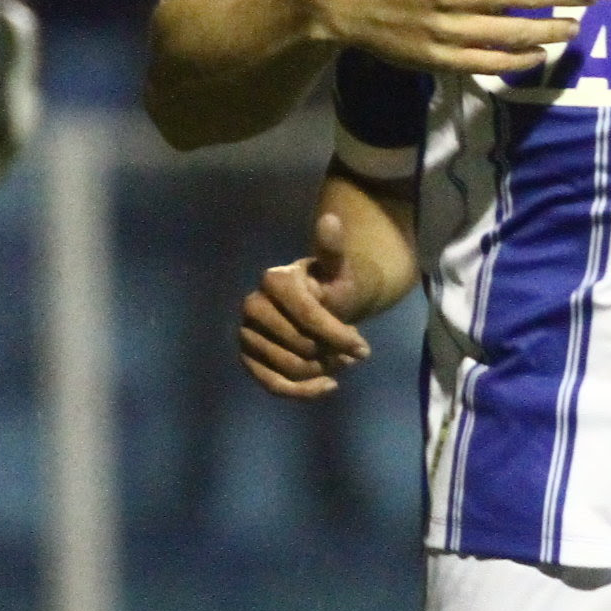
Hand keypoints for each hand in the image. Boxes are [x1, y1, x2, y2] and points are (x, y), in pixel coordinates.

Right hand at [241, 212, 374, 397]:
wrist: (317, 303)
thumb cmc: (330, 284)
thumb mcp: (337, 267)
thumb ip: (332, 249)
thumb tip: (330, 219)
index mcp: (274, 281)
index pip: (310, 317)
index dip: (339, 337)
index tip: (364, 349)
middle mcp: (252, 306)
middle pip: (301, 347)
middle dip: (333, 355)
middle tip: (353, 354)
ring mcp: (246, 334)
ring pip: (291, 368)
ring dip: (323, 371)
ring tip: (341, 363)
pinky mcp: (247, 358)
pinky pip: (274, 385)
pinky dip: (304, 391)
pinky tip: (328, 386)